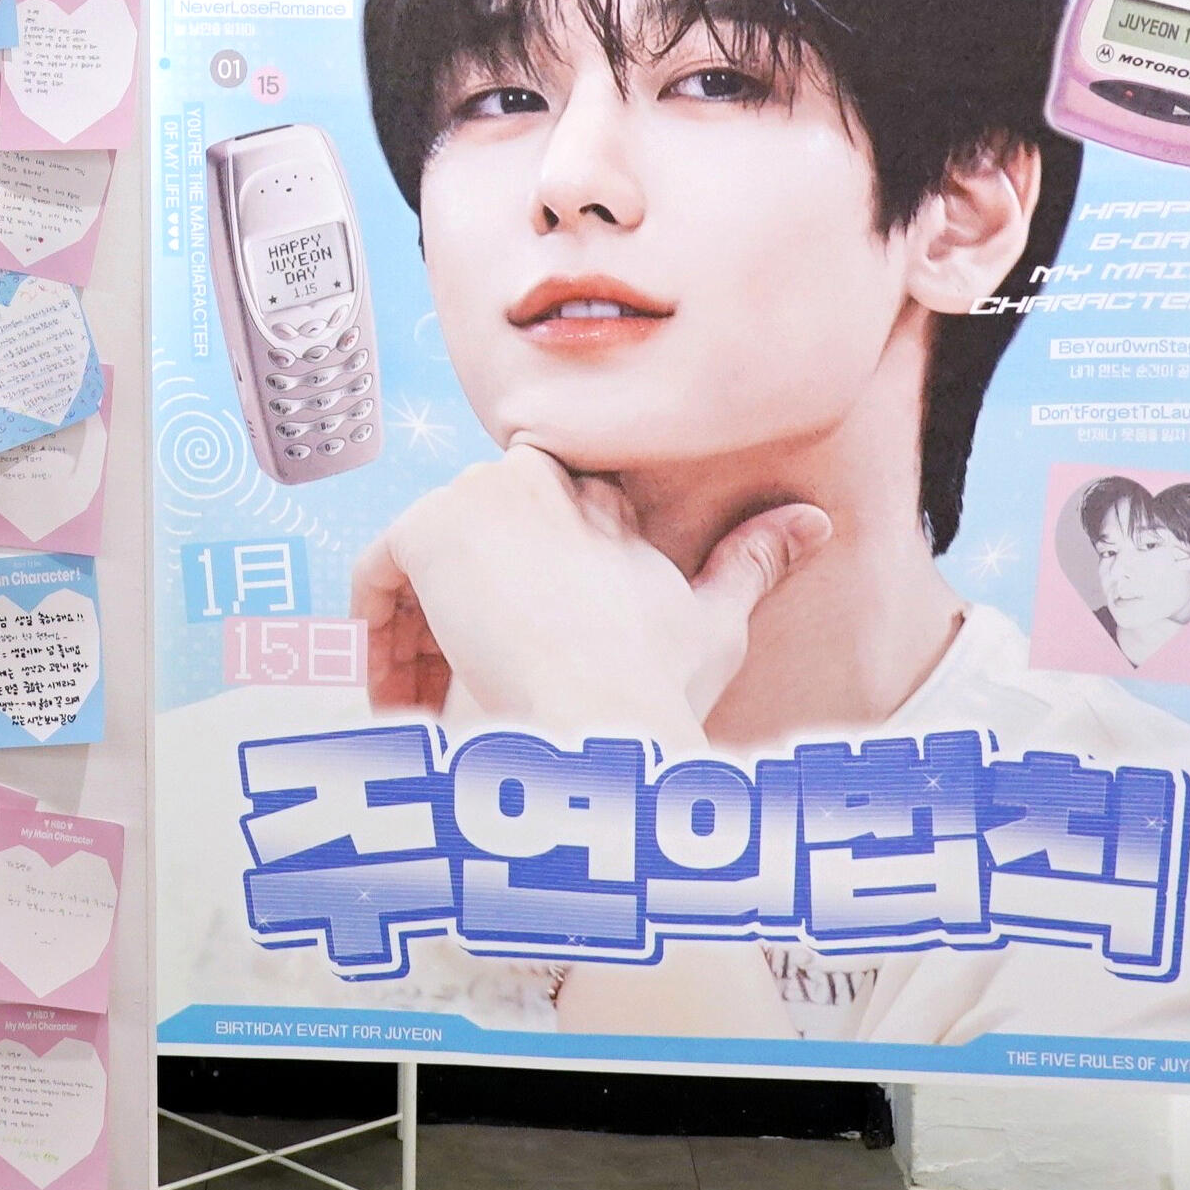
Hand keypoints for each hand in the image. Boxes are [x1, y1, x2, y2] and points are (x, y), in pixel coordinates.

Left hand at [351, 443, 831, 746]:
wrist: (603, 714)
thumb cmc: (657, 684)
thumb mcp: (711, 618)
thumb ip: (752, 559)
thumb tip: (818, 520)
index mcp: (594, 493)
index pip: (527, 527)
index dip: (507, 597)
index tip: (501, 659)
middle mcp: (532, 474)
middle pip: (464, 544)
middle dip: (450, 617)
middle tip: (450, 698)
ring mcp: (475, 494)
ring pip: (417, 564)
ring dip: (408, 636)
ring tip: (420, 711)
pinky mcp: (426, 529)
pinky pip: (373, 574)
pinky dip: (371, 634)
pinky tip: (392, 694)